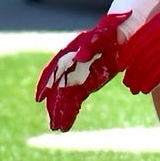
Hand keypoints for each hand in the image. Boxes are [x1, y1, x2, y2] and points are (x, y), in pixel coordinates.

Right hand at [35, 11, 128, 131]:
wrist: (121, 33)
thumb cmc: (110, 32)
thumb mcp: (103, 35)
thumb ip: (91, 45)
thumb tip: (80, 56)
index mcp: (70, 53)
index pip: (54, 70)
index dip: (45, 83)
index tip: (39, 98)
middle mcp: (70, 67)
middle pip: (58, 88)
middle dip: (54, 106)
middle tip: (53, 123)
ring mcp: (77, 76)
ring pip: (65, 97)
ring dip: (60, 112)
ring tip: (57, 128)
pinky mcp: (86, 84)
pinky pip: (74, 100)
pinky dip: (70, 112)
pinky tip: (65, 125)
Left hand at [120, 0, 159, 93]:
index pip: (139, 38)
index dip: (130, 52)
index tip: (125, 62)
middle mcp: (159, 30)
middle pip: (139, 52)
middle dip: (131, 67)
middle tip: (127, 79)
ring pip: (145, 63)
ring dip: (137, 76)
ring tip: (132, 88)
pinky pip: (158, 70)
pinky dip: (150, 80)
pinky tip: (144, 89)